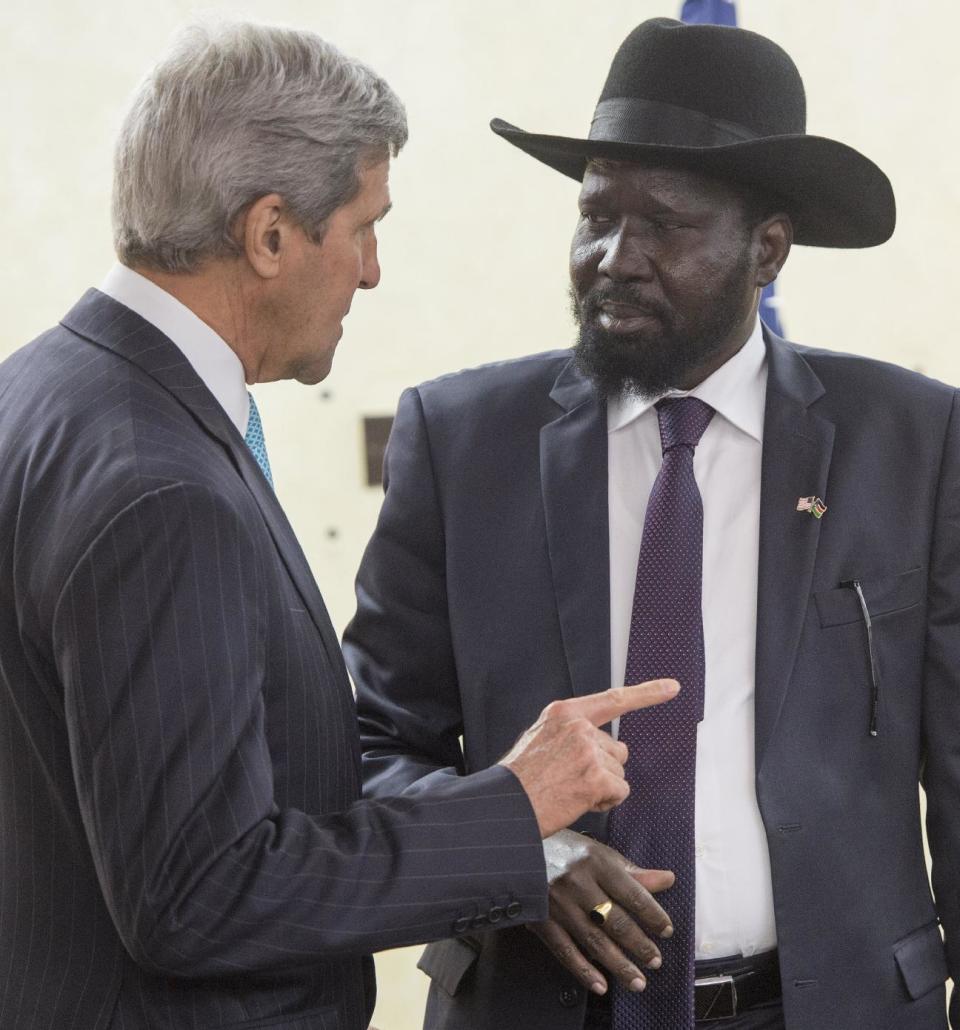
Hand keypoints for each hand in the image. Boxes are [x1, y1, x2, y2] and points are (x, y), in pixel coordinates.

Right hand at [499, 680, 678, 837]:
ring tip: (569, 790)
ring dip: (602, 787)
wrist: (506, 803)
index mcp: (564, 712)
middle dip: (602, 768)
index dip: (647, 693)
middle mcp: (579, 727)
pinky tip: (579, 801)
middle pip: (617, 750)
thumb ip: (572, 732)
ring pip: (619, 773)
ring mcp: (589, 751)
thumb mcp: (541, 736)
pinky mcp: (596, 778)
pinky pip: (620, 792)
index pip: (613, 699)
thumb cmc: (520, 777)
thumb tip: (609, 746)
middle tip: (569, 779)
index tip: (672, 687)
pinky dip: (605, 801)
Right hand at [528, 830, 673, 995]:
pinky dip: (584, 970)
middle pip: (615, 920)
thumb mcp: (599, 852)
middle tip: (655, 961)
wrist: (518, 851)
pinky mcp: (541, 919)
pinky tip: (600, 984)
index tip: (666, 930)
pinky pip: (565, 950)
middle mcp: (577, 882)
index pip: (632, 893)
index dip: (653, 915)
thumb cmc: (563, 849)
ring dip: (618, 964)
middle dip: (639, 945)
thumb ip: (633, 871)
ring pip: (593, 940)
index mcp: (595, 861)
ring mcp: (558, 903)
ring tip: (637, 980)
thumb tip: (667, 880)